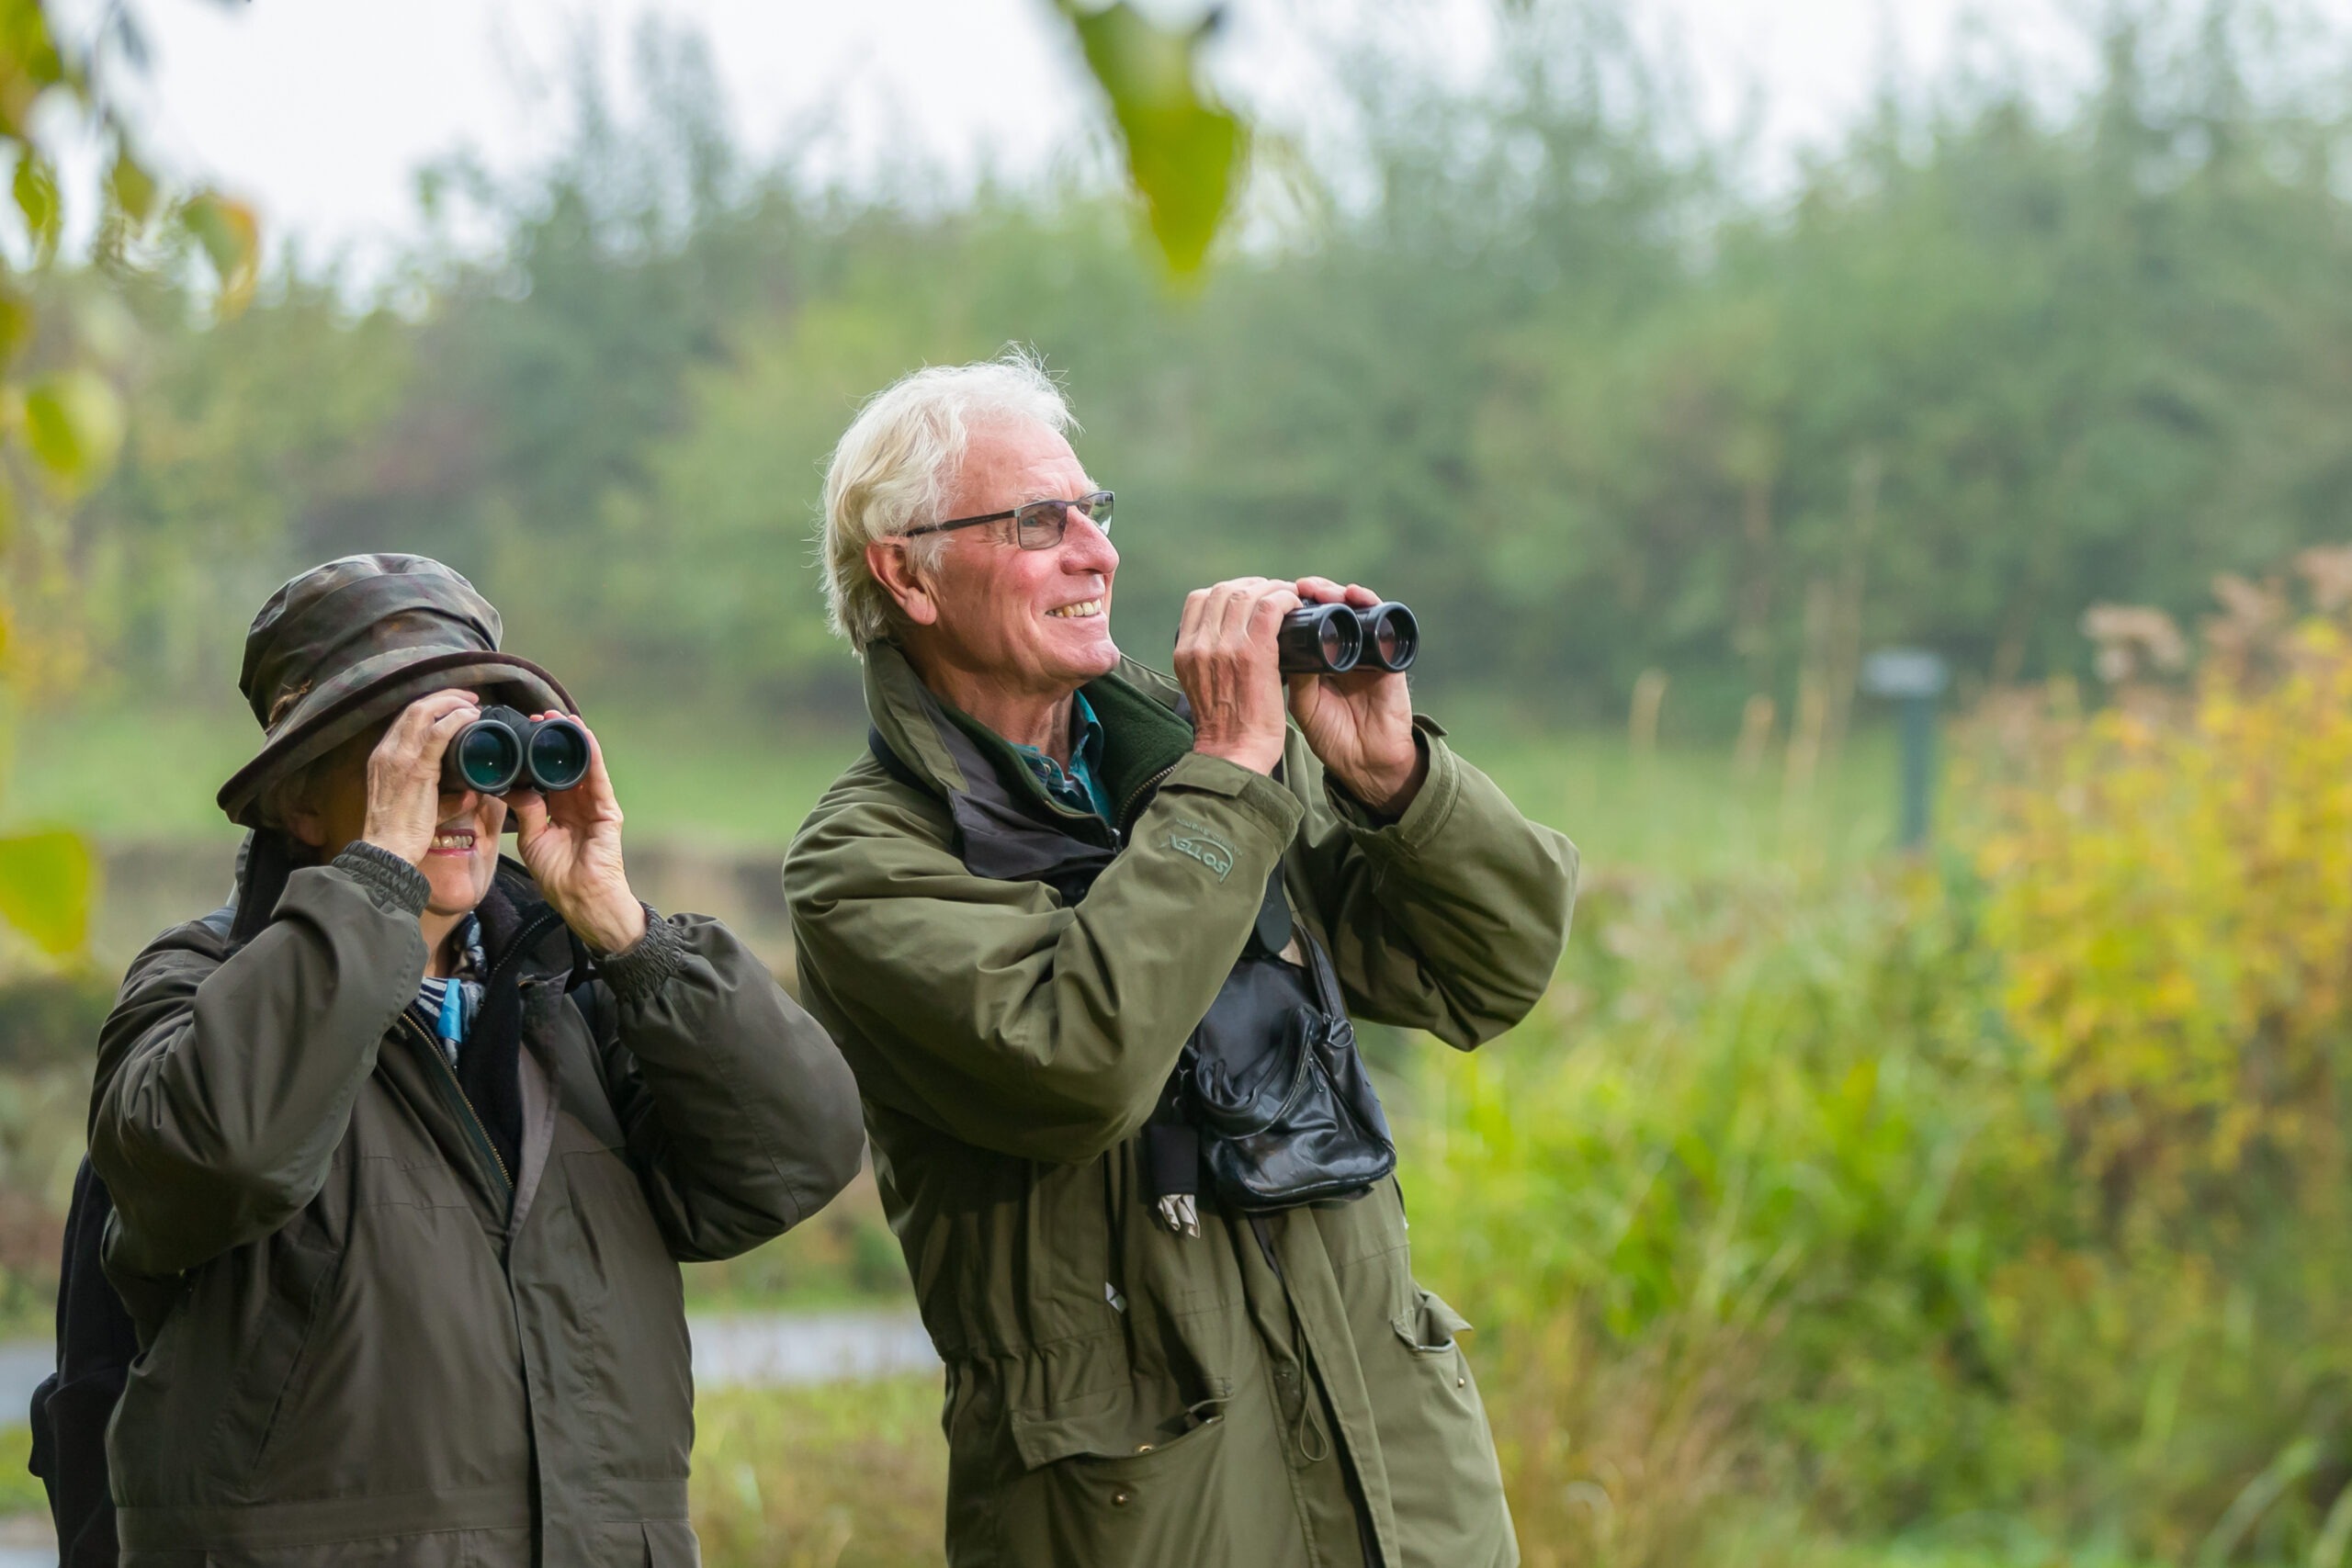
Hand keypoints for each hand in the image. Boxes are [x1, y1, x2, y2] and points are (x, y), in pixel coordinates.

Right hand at [361, 691, 481, 864]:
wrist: (386, 849)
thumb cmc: (402, 832)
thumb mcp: (419, 805)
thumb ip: (444, 796)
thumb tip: (469, 793)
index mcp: (383, 757)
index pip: (406, 718)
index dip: (432, 705)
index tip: (454, 706)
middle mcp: (387, 751)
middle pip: (414, 708)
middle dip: (444, 697)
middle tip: (469, 698)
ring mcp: (399, 757)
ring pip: (423, 712)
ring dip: (452, 702)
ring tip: (473, 704)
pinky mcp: (416, 768)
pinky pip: (437, 733)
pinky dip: (456, 720)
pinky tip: (471, 717)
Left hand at [508, 717, 646, 952]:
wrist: (581, 897)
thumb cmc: (557, 875)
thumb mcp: (532, 838)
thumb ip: (527, 811)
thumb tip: (512, 786)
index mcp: (558, 812)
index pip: (547, 776)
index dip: (536, 755)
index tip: (523, 734)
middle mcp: (577, 804)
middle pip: (565, 765)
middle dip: (553, 741)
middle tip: (538, 716)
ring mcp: (594, 805)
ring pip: (583, 765)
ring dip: (572, 740)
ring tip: (559, 717)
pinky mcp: (607, 809)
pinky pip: (597, 776)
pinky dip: (591, 754)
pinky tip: (582, 734)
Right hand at [1176, 576, 1299, 775]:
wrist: (1233, 756)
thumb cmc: (1225, 728)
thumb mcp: (1200, 686)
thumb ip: (1207, 660)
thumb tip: (1229, 638)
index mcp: (1185, 651)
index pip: (1200, 599)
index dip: (1228, 591)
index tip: (1249, 598)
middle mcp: (1200, 644)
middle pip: (1224, 591)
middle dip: (1253, 585)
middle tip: (1274, 594)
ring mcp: (1224, 647)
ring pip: (1247, 594)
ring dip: (1272, 589)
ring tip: (1288, 597)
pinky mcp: (1253, 654)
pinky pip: (1269, 608)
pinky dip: (1284, 600)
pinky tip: (1294, 605)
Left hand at [1286, 578, 1424, 814]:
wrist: (1366, 761)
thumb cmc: (1332, 734)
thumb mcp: (1304, 703)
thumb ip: (1297, 675)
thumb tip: (1281, 640)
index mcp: (1319, 658)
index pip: (1307, 621)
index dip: (1293, 605)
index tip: (1276, 595)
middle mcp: (1342, 648)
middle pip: (1329, 607)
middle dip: (1313, 592)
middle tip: (1297, 588)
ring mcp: (1367, 650)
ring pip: (1353, 607)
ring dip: (1337, 592)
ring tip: (1319, 590)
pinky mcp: (1389, 655)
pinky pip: (1382, 621)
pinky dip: (1369, 603)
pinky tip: (1354, 596)